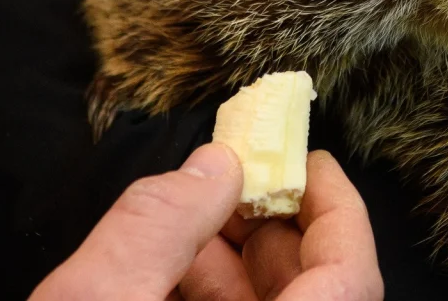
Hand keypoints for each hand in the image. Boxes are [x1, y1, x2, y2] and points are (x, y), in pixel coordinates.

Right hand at [29, 144, 382, 300]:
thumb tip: (215, 164)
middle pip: (314, 289)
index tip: (310, 161)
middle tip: (241, 178)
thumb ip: (158, 226)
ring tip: (193, 213)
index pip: (351, 278)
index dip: (339, 210)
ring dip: (237, 263)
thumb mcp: (96, 300)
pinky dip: (212, 296)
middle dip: (276, 227)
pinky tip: (171, 267)